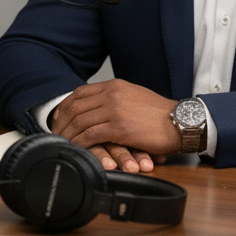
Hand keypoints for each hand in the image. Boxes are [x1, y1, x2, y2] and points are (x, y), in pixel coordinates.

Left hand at [50, 79, 180, 169]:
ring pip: (79, 121)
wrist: (181, 121)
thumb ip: (115, 98)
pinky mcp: (119, 127)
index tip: (58, 118)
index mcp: (114, 86)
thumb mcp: (134, 96)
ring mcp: (114, 110)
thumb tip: (98, 106)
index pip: (79, 93)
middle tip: (54, 133)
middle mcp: (112, 94)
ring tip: (61, 143)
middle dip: (61, 121)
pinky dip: (78, 143)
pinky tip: (75, 149)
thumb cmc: (160, 114)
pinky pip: (89, 135)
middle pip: (75, 106)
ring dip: (67, 134)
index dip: (64, 106)